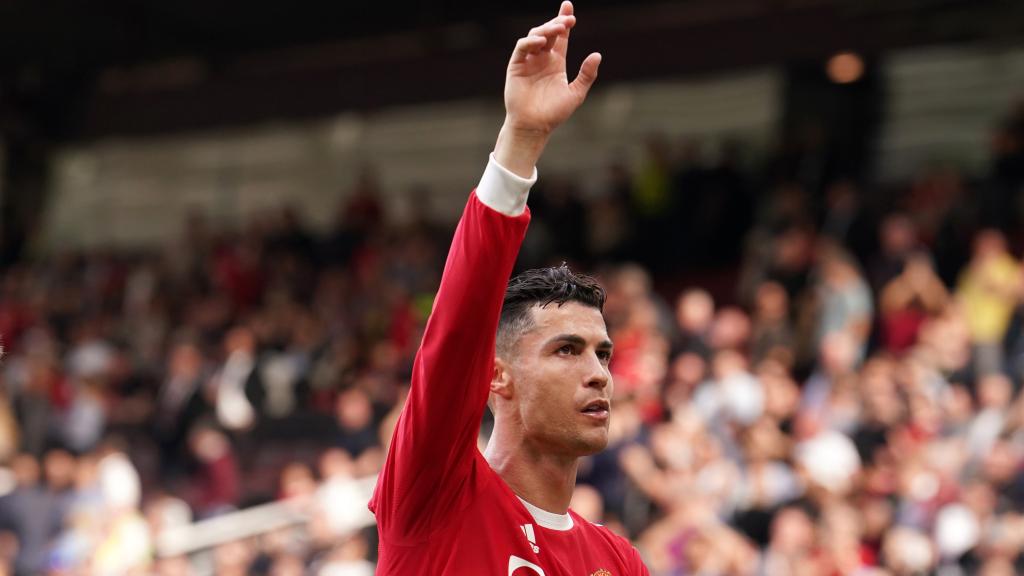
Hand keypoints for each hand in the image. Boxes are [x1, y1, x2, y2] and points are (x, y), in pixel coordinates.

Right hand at [495, 1, 600, 176]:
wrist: (535, 126)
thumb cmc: (554, 113)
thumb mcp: (576, 93)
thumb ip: (587, 75)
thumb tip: (597, 55)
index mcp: (556, 62)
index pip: (561, 36)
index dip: (564, 20)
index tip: (568, 6)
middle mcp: (542, 58)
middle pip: (549, 32)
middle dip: (558, 23)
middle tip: (569, 20)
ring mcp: (528, 61)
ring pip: (535, 36)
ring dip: (546, 29)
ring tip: (559, 28)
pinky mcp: (516, 66)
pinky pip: (522, 48)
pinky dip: (531, 41)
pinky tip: (542, 42)